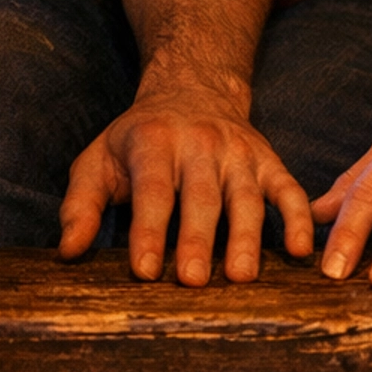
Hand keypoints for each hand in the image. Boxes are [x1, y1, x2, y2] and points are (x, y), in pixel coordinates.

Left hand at [58, 79, 313, 284]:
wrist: (192, 89)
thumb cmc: (138, 139)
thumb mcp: (99, 160)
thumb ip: (80, 205)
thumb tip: (68, 252)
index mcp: (153, 141)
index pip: (152, 190)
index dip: (148, 230)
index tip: (145, 270)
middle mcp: (200, 143)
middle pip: (201, 196)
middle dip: (198, 239)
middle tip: (193, 282)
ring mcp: (238, 152)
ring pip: (246, 196)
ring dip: (247, 237)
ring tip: (243, 277)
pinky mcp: (268, 161)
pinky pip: (289, 189)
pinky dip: (299, 217)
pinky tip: (302, 251)